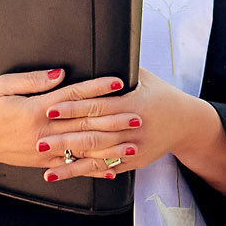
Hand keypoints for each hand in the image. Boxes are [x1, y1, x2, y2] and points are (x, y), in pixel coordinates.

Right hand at [0, 68, 135, 168]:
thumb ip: (32, 80)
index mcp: (36, 109)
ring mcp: (45, 151)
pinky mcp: (44, 163)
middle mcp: (44, 132)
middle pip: (85, 124)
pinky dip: (93, 169)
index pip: (74, 96)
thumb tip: (59, 73)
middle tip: (137, 115)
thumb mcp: (2, 86)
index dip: (98, 88)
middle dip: (113, 120)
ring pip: (83, 150)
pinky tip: (111, 170)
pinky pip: (73, 167)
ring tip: (132, 145)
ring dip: (109, 148)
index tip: (118, 82)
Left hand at [43, 68, 205, 183]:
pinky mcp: (134, 162)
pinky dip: (84, 172)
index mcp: (134, 104)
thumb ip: (120, 68)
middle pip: (93, 134)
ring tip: (46, 164)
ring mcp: (135, 148)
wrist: (186, 123)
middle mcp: (134, 128)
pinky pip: (105, 168)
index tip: (50, 109)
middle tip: (39, 139)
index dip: (72, 108)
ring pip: (97, 156)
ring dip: (70, 162)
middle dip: (64, 138)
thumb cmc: (161, 95)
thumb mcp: (145, 76)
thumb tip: (96, 51)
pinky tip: (65, 173)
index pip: (97, 106)